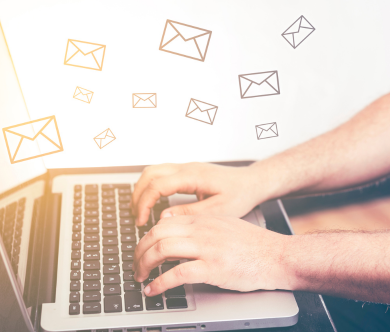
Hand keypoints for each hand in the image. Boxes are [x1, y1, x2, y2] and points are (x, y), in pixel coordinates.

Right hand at [131, 163, 266, 225]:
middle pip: (149, 174)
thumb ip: (190, 213)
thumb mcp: (218, 210)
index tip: (141, 221)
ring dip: (142, 190)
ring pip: (152, 171)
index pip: (158, 185)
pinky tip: (152, 204)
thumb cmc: (240, 194)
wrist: (253, 182)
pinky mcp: (187, 172)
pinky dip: (151, 187)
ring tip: (140, 212)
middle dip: (137, 196)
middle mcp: (187, 167)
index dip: (144, 203)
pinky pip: (161, 174)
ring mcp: (186, 167)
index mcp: (194, 176)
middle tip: (136, 218)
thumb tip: (164, 218)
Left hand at [132, 215, 291, 295]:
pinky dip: (160, 283)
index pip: (164, 223)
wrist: (278, 255)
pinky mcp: (213, 268)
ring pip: (162, 250)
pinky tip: (154, 290)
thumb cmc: (255, 245)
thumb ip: (201, 226)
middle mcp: (202, 230)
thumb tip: (175, 232)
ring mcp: (207, 248)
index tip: (142, 251)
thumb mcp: (225, 225)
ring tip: (140, 278)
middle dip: (139, 251)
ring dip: (145, 265)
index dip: (146, 238)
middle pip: (157, 234)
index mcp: (204, 219)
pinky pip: (177, 274)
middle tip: (135, 266)